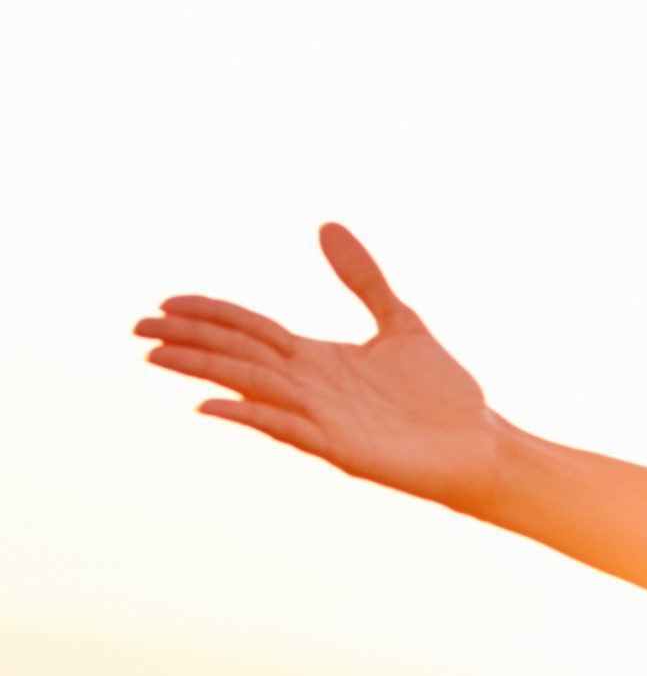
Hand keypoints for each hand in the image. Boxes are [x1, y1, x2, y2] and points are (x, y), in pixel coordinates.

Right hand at [134, 223, 504, 512]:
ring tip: (158, 355)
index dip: (209, 315)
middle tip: (139, 329)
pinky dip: (250, 414)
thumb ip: (363, 279)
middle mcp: (310, 387)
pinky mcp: (340, 449)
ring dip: (205, 371)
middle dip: (190, 341)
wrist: (479, 443)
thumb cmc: (440, 392)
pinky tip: (212, 404)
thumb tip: (326, 226)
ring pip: (251, 388)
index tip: (164, 303)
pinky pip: (286, 429)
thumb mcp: (399, 322)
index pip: (250, 330)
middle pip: (238, 356)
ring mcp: (321, 419)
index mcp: (317, 358)